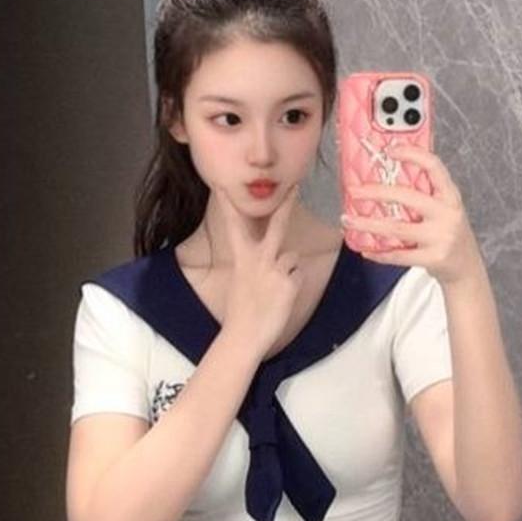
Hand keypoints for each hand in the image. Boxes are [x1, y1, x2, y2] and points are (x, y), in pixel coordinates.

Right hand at [213, 182, 304, 354]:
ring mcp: (276, 269)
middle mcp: (260, 259)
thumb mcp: (242, 280)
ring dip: (288, 270)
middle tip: (295, 186)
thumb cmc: (241, 311)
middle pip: (278, 225)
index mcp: (242, 258)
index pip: (234, 226)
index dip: (228, 205)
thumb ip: (254, 264)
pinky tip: (281, 299)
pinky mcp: (290, 282)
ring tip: (275, 290)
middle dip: (287, 204)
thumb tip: (272, 257)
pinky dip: (293, 286)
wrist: (244, 334)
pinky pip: (298, 276)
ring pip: (292, 257)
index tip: (224, 186)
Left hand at [341, 141, 485, 284]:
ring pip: (397, 228)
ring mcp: (441, 237)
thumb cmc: (449, 233)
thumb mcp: (445, 208)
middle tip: (354, 192)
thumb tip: (389, 178)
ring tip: (348, 221)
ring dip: (368, 224)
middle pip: (407, 197)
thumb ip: (425, 194)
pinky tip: (366, 250)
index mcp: (450, 195)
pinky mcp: (433, 258)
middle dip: (376, 192)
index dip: (412, 154)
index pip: (433, 166)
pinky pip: (400, 255)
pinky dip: (380, 254)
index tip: (389, 150)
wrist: (466, 266)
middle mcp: (447, 213)